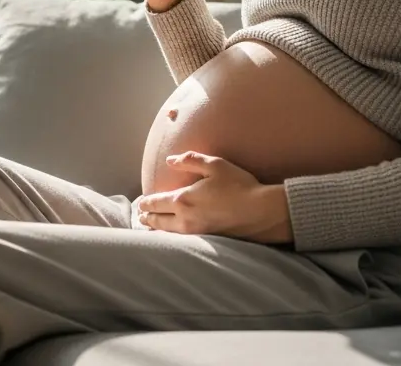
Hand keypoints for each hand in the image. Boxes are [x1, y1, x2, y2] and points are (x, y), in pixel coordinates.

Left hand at [135, 152, 292, 242]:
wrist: (260, 212)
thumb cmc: (238, 185)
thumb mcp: (214, 165)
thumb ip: (189, 160)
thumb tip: (169, 161)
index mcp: (184, 199)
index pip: (157, 202)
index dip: (146, 203)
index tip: (140, 203)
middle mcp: (186, 218)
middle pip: (159, 220)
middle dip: (148, 217)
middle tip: (140, 216)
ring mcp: (196, 232)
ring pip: (169, 232)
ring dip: (157, 228)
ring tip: (151, 226)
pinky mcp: (207, 240)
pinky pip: (181, 239)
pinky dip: (171, 236)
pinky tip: (173, 235)